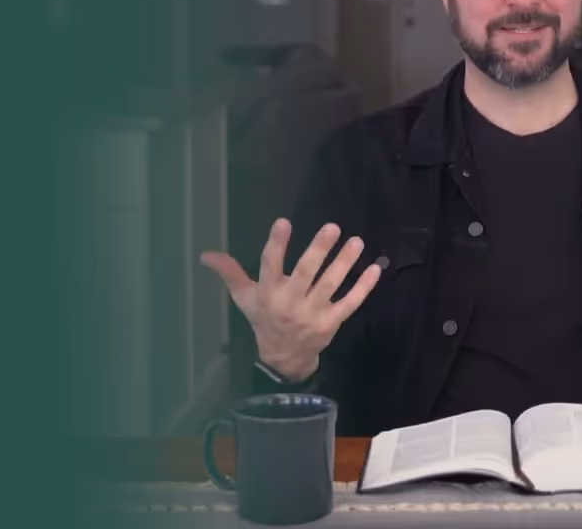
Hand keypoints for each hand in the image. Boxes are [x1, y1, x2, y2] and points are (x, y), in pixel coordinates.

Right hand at [200, 219, 381, 380]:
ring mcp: (313, 314)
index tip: (284, 222)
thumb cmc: (264, 320)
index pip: (271, 265)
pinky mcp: (331, 322)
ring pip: (331, 285)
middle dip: (319, 250)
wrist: (283, 359)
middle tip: (332, 227)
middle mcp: (290, 303)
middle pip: (305, 273)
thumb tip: (206, 254)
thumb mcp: (244, 298)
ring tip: (356, 242)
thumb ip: (230, 272)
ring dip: (345, 262)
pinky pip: (350, 303)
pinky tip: (374, 268)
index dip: (277, 244)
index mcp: (268, 293)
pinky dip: (364, 287)